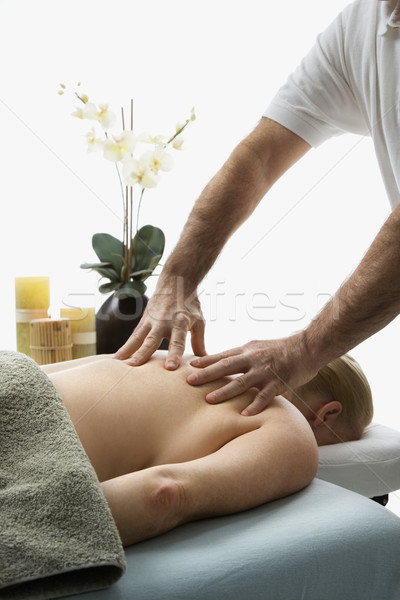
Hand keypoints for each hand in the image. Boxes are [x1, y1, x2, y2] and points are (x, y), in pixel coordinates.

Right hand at [114, 285, 205, 368]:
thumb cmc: (189, 304)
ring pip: (137, 337)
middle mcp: (163, 322)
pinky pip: (133, 336)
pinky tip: (117, 358)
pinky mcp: (143, 321)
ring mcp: (151, 321)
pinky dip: (126, 346)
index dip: (174, 354)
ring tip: (117, 362)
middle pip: (152, 340)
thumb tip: (203, 361)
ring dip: (128, 350)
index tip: (170, 368)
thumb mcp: (199, 321)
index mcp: (180, 322)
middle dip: (143, 353)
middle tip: (134, 366)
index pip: (177, 341)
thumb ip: (199, 341)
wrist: (175, 282)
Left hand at [187, 334, 317, 415]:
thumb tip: (223, 365)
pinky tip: (244, 414)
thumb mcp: (258, 347)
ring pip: (242, 382)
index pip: (222, 355)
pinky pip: (265, 396)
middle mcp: (253, 358)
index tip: (189, 366)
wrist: (308, 347)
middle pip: (226, 366)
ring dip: (224, 391)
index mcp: (247, 350)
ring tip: (209, 400)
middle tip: (190, 381)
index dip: (205, 360)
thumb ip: (242, 357)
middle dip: (206, 374)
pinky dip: (254, 405)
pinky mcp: (279, 382)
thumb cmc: (281, 349)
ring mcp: (266, 371)